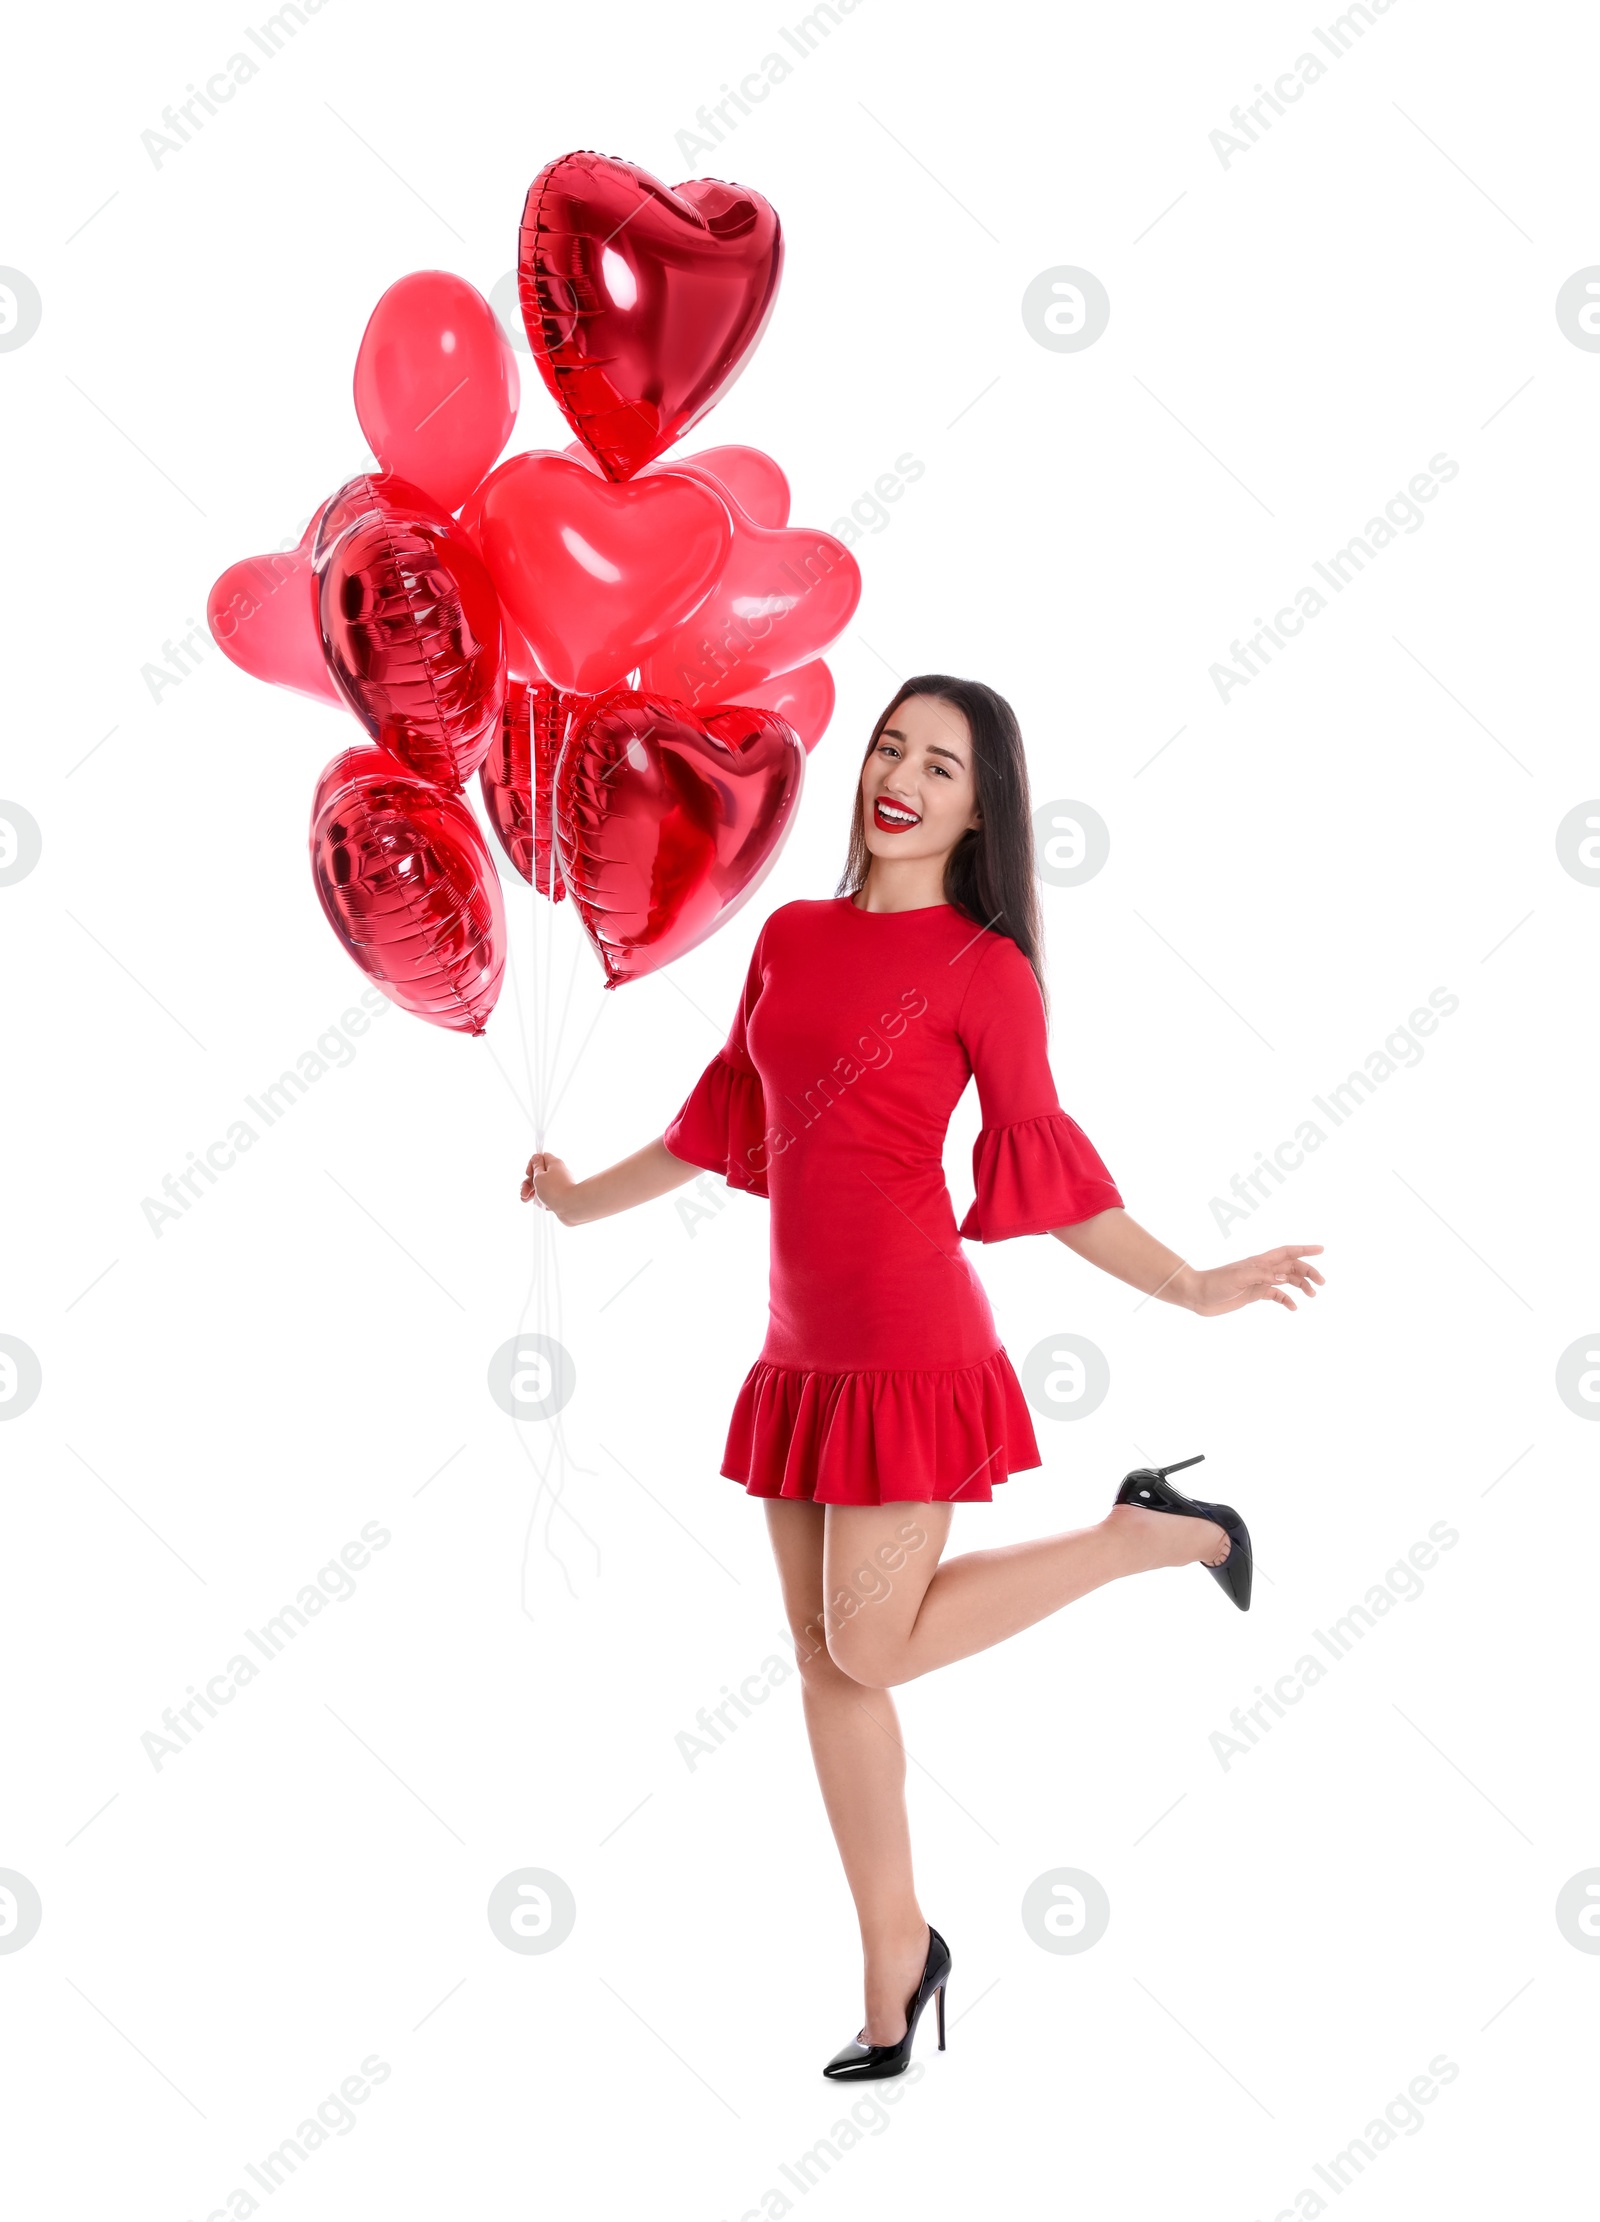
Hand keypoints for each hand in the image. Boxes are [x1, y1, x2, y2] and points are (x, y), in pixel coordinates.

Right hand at [521, 1150, 579, 1221]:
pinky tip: (542, 1205)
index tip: (529, 1174)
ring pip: (543, 1186)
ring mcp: (561, 1185)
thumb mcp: (539, 1176)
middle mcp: (559, 1172)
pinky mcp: (562, 1195)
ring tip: (526, 1200)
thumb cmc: (554, 1190)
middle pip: (540, 1174)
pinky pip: (549, 1195)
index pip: (541, 1157)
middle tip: (524, 1192)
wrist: (571, 1206)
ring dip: (533, 1192)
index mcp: (555, 1163)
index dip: (532, 1165)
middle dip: (529, 1183)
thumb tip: (536, 1157)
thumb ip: (535, 1167)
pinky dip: (543, 1199)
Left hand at [1184, 1244, 1323, 1316]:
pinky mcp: (1254, 1294)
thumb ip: (1262, 1275)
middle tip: (1322, 1283)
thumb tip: (1284, 1276)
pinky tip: (1294, 1307)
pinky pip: (1275, 1295)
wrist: (1197, 1295)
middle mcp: (1262, 1269)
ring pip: (1286, 1281)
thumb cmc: (1215, 1283)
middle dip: (1308, 1272)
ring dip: (1301, 1286)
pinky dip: (1286, 1300)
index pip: (1287, 1252)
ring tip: (1313, 1295)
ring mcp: (1259, 1281)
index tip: (1322, 1250)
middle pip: (1291, 1267)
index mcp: (1259, 1261)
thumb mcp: (1239, 1278)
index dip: (1305, 1249)